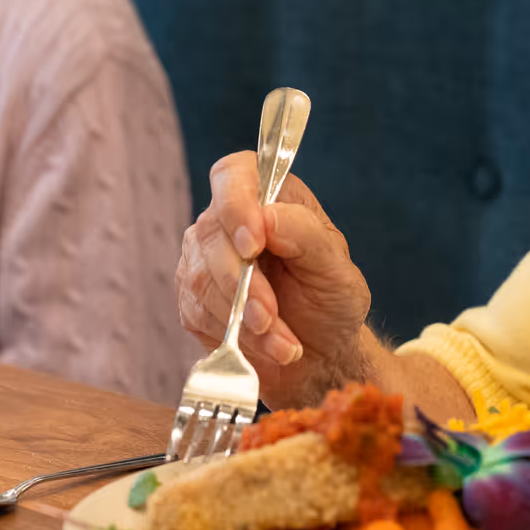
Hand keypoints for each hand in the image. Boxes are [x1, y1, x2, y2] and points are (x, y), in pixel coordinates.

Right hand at [177, 153, 374, 403]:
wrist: (321, 354)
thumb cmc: (329, 300)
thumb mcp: (336, 267)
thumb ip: (305, 234)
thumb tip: (266, 216)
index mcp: (269, 197)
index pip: (233, 175)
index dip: (236, 204)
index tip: (253, 243)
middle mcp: (229, 222)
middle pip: (211, 235)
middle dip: (244, 283)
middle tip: (271, 316)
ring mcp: (204, 260)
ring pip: (201, 279)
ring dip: (243, 317)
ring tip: (283, 341)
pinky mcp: (193, 300)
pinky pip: (198, 312)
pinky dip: (236, 336)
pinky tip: (268, 346)